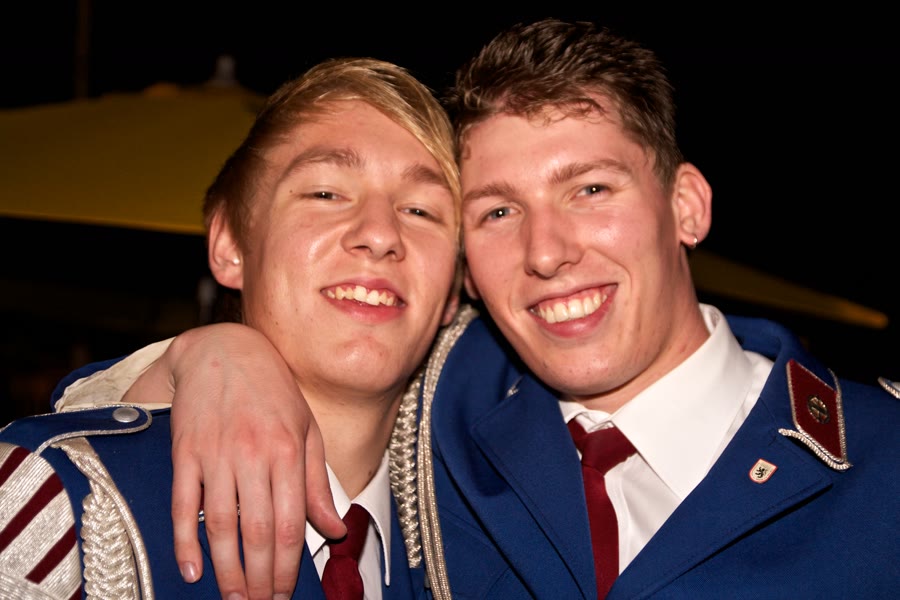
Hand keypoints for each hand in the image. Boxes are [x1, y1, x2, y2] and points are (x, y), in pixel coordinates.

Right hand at [124, 323, 344, 598]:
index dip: (288, 565)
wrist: (224, 350)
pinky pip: (183, 504)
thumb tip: (338, 529)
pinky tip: (192, 569)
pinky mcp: (185, 451)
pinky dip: (185, 540)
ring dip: (226, 568)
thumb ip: (318, 483)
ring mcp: (217, 453)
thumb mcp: (307, 430)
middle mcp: (254, 455)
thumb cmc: (273, 391)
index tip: (285, 592)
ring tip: (233, 597)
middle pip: (257, 531)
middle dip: (259, 577)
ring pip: (221, 524)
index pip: (291, 523)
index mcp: (288, 451)